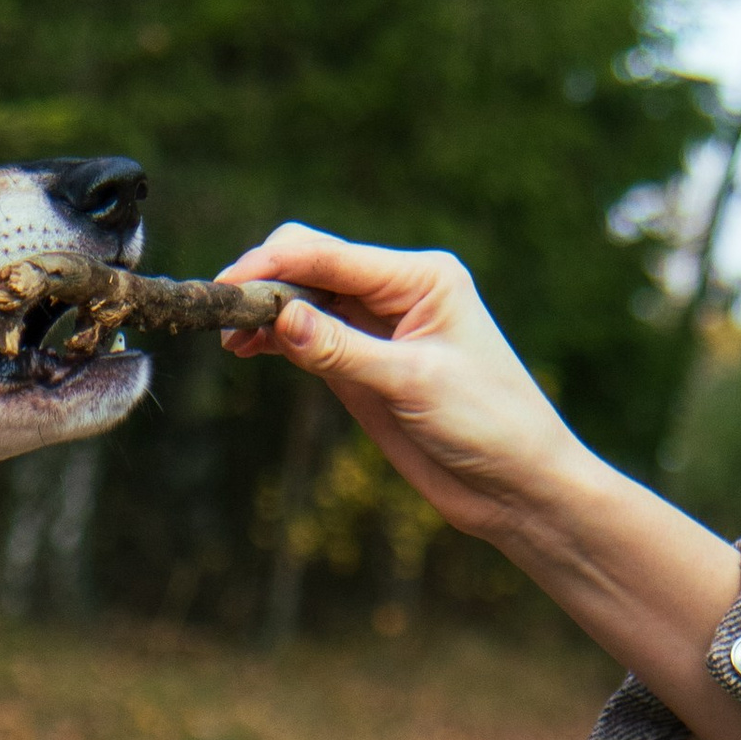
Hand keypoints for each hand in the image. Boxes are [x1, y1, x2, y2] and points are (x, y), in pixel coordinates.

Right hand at [210, 225, 587, 545]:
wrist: (517, 485)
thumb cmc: (490, 424)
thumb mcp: (413, 383)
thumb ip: (343, 349)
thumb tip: (280, 316)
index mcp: (422, 277)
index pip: (331, 255)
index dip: (273, 265)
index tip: (228, 286)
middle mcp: (397, 292)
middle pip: (311, 265)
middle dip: (264, 283)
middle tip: (223, 318)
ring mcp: (378, 328)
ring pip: (304, 300)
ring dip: (264, 312)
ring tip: (229, 339)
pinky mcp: (364, 364)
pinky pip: (308, 336)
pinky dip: (276, 338)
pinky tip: (247, 349)